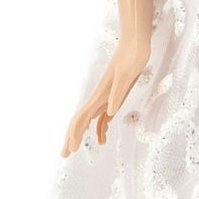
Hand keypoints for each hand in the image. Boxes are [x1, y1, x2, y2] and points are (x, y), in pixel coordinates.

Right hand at [62, 35, 150, 155]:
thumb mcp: (128, 74)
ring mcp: (105, 97)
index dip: (75, 134)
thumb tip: (109, 111)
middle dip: (70, 138)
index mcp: (100, 94)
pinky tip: (102, 137)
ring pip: (88, 119)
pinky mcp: (114, 95)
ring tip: (74, 150)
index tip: (71, 149)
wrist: (135, 42)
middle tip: (63, 155)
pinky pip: (103, 115)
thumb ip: (117, 92)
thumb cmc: (132, 55)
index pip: (82, 117)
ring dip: (81, 134)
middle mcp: (99, 97)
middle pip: (80, 120)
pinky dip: (100, 128)